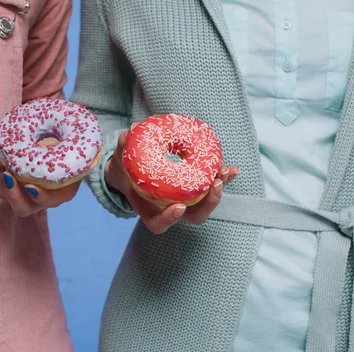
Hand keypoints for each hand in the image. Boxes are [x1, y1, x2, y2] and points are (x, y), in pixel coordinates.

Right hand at [0, 158, 81, 216]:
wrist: (70, 147)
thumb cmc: (40, 157)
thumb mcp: (18, 162)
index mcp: (21, 194)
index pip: (3, 195)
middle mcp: (36, 200)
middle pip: (21, 207)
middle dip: (10, 193)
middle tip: (4, 175)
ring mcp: (53, 198)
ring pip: (37, 204)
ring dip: (26, 195)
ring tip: (20, 182)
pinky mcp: (69, 192)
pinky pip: (58, 198)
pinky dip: (46, 194)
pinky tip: (37, 185)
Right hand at [105, 125, 238, 233]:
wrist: (131, 173)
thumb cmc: (126, 170)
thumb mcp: (120, 159)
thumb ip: (124, 146)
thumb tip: (132, 129)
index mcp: (150, 211)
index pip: (160, 223)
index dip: (170, 218)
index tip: (179, 207)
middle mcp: (171, 210)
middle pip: (194, 215)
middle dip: (208, 202)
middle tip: (214, 185)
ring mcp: (186, 201)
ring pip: (206, 202)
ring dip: (219, 188)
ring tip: (225, 172)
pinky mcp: (195, 189)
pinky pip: (211, 186)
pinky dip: (223, 178)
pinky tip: (232, 169)